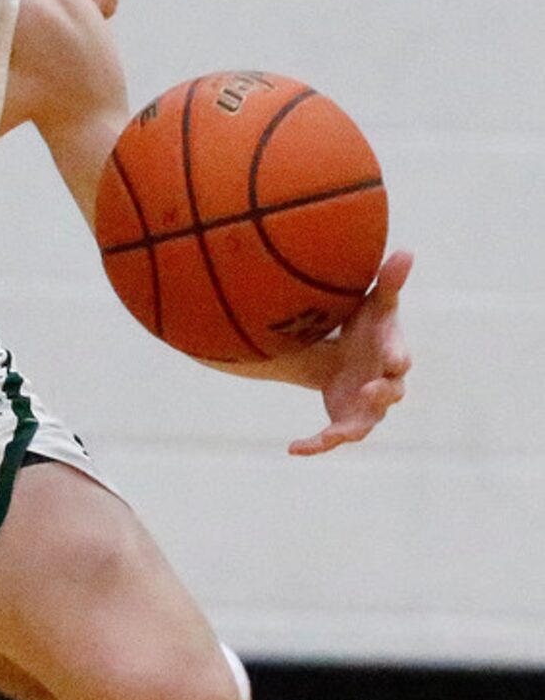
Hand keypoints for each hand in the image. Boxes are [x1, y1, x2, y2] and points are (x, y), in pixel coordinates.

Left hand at [289, 251, 413, 455]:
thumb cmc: (365, 326)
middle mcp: (383, 385)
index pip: (399, 357)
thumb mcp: (373, 304)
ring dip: (350, 429)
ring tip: (333, 436)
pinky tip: (292, 448)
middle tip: (371, 389)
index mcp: (390, 355)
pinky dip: (314, 446)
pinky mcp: (343, 422)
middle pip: (389, 394)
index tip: (395, 359)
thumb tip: (407, 250)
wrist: (341, 352)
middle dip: (382, 394)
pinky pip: (329, 439)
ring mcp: (364, 407)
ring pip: (363, 424)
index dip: (398, 357)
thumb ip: (388, 282)